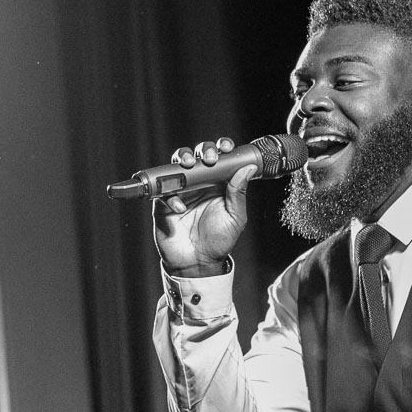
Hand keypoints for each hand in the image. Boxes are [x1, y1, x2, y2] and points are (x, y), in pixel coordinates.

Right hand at [152, 138, 257, 276]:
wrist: (198, 264)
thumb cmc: (219, 242)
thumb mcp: (235, 217)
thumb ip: (239, 192)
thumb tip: (248, 167)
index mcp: (218, 184)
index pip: (219, 159)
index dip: (221, 148)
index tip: (226, 148)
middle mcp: (199, 184)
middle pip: (197, 156)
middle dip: (202, 151)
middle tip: (209, 159)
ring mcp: (181, 192)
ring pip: (177, 166)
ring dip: (182, 160)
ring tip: (189, 166)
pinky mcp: (164, 204)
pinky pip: (164, 192)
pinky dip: (171, 196)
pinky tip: (181, 208)